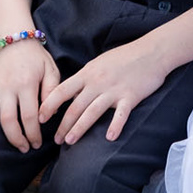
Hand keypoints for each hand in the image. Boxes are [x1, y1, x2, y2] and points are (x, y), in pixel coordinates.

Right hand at [0, 40, 60, 151]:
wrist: (15, 37)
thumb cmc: (36, 57)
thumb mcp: (51, 70)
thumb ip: (52, 91)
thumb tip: (48, 115)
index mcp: (27, 84)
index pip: (30, 116)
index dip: (33, 133)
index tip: (37, 144)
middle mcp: (8, 86)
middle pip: (8, 119)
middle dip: (16, 138)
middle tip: (22, 149)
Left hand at [38, 42, 167, 145]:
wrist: (152, 51)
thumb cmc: (124, 57)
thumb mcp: (99, 63)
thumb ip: (84, 78)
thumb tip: (69, 92)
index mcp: (88, 73)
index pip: (62, 90)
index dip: (49, 105)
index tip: (40, 118)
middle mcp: (98, 82)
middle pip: (75, 106)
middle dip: (63, 125)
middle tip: (56, 140)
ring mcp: (114, 90)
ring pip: (92, 112)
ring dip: (79, 128)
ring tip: (70, 141)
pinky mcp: (131, 97)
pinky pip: (121, 114)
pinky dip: (115, 126)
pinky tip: (110, 138)